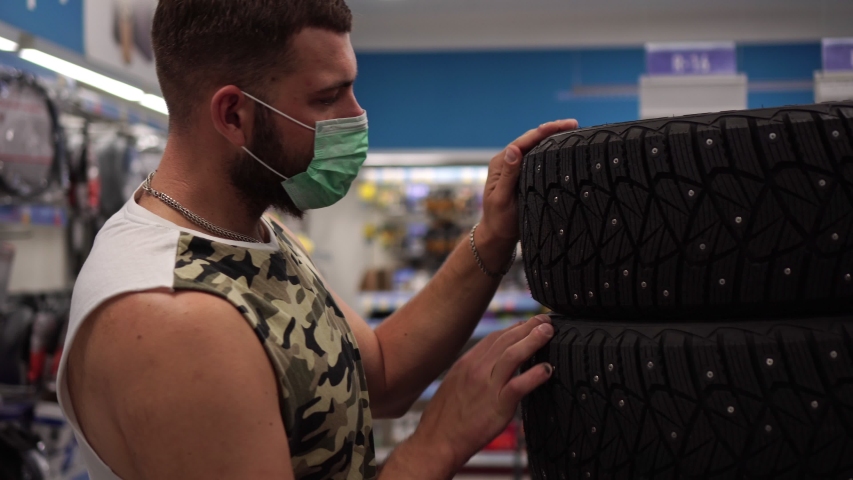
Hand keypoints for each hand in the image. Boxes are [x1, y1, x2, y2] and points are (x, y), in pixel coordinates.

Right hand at [411, 315, 554, 472]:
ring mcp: (487, 386)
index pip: (494, 338)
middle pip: (506, 340)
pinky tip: (547, 369)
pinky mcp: (497, 405)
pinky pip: (519, 385)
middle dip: (528, 327)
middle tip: (545, 320)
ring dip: (533, 340)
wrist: (437, 441)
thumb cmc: (445, 418)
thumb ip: (472, 372)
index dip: (514, 328)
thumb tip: (488, 366)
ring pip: (513, 355)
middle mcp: (477, 369)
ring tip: (549, 332)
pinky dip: (535, 375)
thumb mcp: (455, 384)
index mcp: (466, 363)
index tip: (528, 323)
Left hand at [479, 119, 578, 244]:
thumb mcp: (502, 198)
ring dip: (554, 139)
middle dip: (553, 130)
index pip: (524, 141)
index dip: (545, 131)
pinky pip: (540, 159)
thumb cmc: (499, 220)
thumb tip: (513, 149)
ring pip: (537, 148)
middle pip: (532, 140)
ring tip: (574, 132)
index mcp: (501, 163)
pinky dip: (552, 152)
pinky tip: (565, 149)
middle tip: (575, 124)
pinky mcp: (526, 176)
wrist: (498, 235)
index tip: (564, 125)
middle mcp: (509, 162)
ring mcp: (518, 168)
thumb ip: (508, 175)